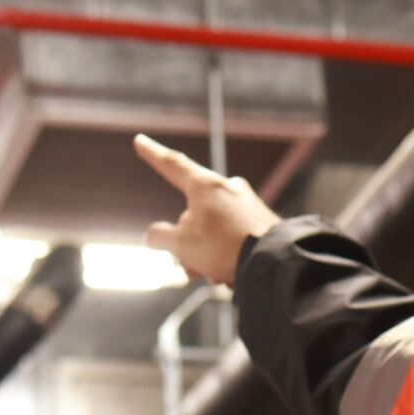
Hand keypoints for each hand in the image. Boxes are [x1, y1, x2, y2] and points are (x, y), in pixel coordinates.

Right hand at [135, 134, 278, 285]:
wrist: (273, 261)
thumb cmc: (224, 247)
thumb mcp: (181, 244)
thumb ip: (160, 237)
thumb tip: (152, 236)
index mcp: (205, 185)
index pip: (172, 165)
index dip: (153, 154)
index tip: (140, 140)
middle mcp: (227, 188)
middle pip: (192, 214)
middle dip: (186, 243)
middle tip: (190, 267)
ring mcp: (246, 203)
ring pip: (212, 228)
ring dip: (205, 253)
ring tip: (213, 274)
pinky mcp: (261, 220)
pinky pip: (232, 235)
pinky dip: (225, 254)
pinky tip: (230, 273)